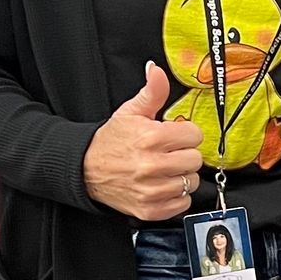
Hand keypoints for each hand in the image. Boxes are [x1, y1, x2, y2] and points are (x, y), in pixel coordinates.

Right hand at [81, 63, 206, 220]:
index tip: (175, 136)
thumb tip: (156, 70)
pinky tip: (162, 185)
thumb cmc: (110, 142)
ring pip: (191, 182)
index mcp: (151, 138)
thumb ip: (152, 91)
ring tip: (164, 170)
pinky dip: (176, 196)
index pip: (195, 136)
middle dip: (184, 154)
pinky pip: (182, 203)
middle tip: (169, 153)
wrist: (85, 169)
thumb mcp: (130, 112)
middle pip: (195, 160)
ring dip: (181, 176)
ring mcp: (151, 190)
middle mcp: (152, 165)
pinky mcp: (150, 209)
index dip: (186, 134)